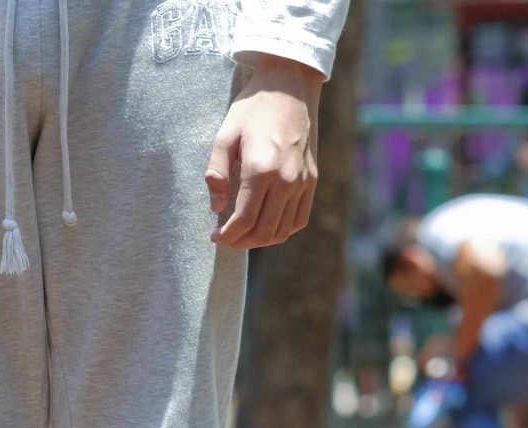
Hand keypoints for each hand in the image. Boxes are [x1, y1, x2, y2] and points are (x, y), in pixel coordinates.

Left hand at [206, 56, 323, 248]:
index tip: (215, 236)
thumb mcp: (225, 136)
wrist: (290, 85)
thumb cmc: (253, 108)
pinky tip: (267, 224)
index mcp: (261, 169)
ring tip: (244, 234)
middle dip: (241, 241)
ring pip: (283, 230)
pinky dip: (283, 230)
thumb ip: (217, 174)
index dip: (226, 235)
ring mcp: (303, 181)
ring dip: (261, 239)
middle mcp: (286, 180)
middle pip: (264, 231)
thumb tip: (217, 208)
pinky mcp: (312, 180)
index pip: (244, 219)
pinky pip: (300, 218)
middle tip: (226, 238)